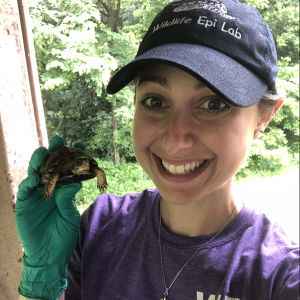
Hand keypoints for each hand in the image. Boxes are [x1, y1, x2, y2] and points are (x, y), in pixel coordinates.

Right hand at [15, 136, 81, 299]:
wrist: (49, 254)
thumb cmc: (63, 234)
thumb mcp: (70, 216)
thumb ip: (68, 200)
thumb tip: (75, 183)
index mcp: (62, 190)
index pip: (67, 169)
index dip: (72, 157)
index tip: (80, 144)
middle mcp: (49, 188)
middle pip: (50, 167)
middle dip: (54, 152)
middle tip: (59, 140)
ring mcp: (36, 195)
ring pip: (36, 173)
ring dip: (39, 162)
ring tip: (44, 151)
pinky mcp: (24, 203)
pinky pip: (25, 189)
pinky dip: (29, 182)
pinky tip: (35, 177)